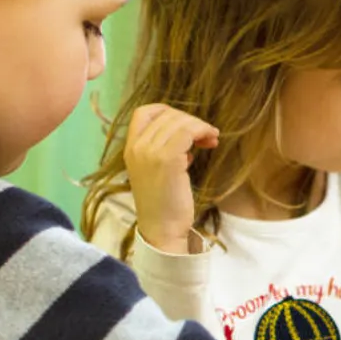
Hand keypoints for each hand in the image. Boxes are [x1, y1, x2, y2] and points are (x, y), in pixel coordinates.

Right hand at [122, 104, 219, 253]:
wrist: (162, 229)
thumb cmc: (163, 203)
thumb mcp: (156, 170)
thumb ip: (163, 149)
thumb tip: (187, 133)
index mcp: (130, 148)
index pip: (142, 112)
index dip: (166, 110)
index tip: (185, 123)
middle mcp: (136, 147)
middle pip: (167, 115)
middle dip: (190, 120)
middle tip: (207, 136)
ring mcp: (149, 152)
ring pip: (179, 121)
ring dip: (200, 126)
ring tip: (210, 140)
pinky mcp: (167, 160)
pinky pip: (188, 131)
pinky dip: (203, 131)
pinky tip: (210, 143)